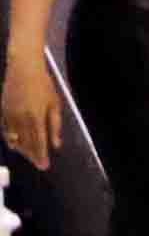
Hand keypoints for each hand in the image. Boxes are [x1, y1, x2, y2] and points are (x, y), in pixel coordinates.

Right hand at [4, 49, 59, 168]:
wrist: (23, 69)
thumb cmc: (44, 85)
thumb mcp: (55, 104)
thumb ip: (55, 125)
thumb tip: (56, 144)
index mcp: (36, 117)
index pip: (38, 142)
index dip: (41, 155)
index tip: (44, 166)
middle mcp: (21, 119)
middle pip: (26, 142)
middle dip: (32, 155)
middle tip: (38, 164)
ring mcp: (9, 115)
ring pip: (14, 138)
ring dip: (21, 149)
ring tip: (28, 157)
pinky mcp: (2, 110)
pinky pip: (5, 129)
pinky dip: (9, 139)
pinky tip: (13, 145)